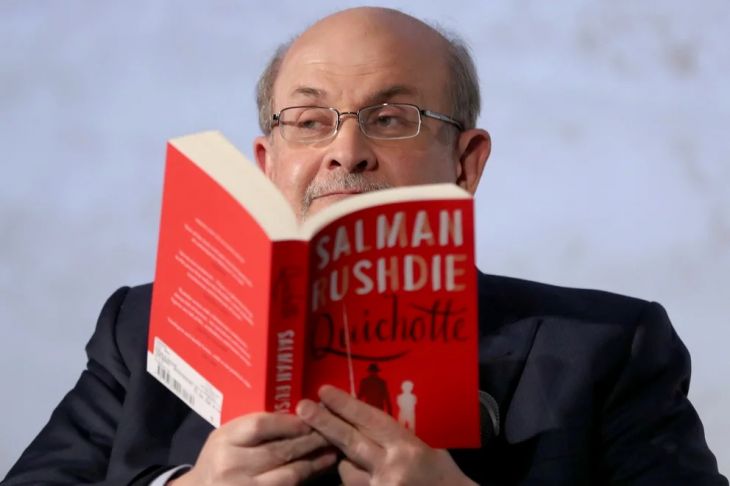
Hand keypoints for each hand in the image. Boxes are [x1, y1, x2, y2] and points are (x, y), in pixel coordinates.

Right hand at [169, 412, 335, 485]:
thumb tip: (299, 417)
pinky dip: (305, 480)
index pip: (261, 425)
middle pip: (279, 451)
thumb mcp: (228, 435)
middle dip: (310, 441)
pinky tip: (317, 471)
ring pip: (288, 475)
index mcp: (224, 440)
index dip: (290, 422)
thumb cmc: (219, 457)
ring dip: (313, 463)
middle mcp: (232, 466)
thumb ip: (255, 426)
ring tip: (331, 453)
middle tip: (332, 433)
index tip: (311, 419)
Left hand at [296, 385, 475, 485]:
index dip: (346, 405)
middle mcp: (392, 468)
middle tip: (303, 407)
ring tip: (361, 461)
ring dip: (344, 462)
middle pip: (350, 442)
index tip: (324, 391)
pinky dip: (354, 482)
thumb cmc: (446, 480)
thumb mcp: (430, 452)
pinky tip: (364, 478)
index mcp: (408, 448)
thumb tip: (366, 421)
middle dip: (324, 423)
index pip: (371, 421)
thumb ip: (398, 439)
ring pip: (346, 470)